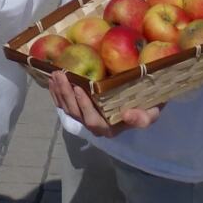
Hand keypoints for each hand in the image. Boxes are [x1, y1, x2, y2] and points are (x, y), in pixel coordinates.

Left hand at [47, 70, 161, 136]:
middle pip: (76, 113)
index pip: (93, 121)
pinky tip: (51, 81)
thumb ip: (143, 118)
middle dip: (66, 94)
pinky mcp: (78, 109)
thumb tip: (128, 115)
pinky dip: (56, 93)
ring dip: (59, 92)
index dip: (84, 106)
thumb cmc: (147, 106)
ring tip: (54, 74)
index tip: (79, 88)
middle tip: (60, 74)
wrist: (142, 101)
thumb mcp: (151, 112)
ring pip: (67, 108)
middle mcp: (95, 126)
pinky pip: (63, 104)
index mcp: (109, 128)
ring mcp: (85, 117)